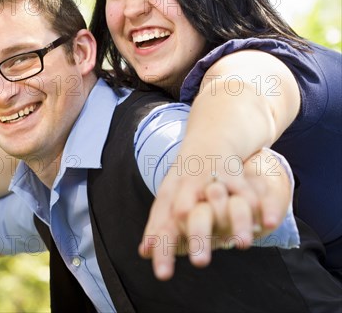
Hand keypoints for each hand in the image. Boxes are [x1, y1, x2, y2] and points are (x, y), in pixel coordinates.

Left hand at [139, 149, 290, 279]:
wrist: (212, 134)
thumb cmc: (188, 176)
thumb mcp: (169, 196)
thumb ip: (158, 225)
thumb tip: (144, 252)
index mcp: (171, 194)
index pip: (163, 224)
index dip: (163, 249)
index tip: (163, 275)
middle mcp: (188, 186)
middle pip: (188, 213)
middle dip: (196, 236)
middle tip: (200, 264)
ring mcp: (212, 177)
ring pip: (220, 200)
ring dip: (231, 222)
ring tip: (240, 246)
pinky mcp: (236, 172)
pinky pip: (247, 189)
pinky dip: (256, 204)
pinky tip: (265, 223)